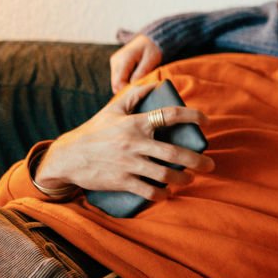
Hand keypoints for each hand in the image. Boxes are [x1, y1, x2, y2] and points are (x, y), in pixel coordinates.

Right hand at [36, 82, 213, 201]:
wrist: (67, 157)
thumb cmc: (93, 131)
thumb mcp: (112, 110)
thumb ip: (135, 95)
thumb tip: (156, 84)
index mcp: (135, 123)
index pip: (170, 115)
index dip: (192, 116)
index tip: (206, 120)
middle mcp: (135, 143)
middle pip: (174, 153)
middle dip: (197, 160)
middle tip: (210, 165)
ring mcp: (129, 164)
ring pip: (164, 174)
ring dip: (182, 179)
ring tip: (190, 178)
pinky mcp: (121, 181)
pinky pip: (148, 191)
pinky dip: (161, 194)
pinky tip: (168, 193)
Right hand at [110, 34, 162, 93]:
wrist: (151, 39)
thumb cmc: (153, 48)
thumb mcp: (151, 60)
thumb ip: (142, 72)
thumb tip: (133, 86)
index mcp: (123, 59)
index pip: (118, 82)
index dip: (127, 91)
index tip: (138, 95)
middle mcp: (116, 61)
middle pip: (115, 84)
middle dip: (126, 90)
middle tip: (139, 93)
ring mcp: (115, 63)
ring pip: (116, 82)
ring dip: (126, 86)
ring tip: (139, 86)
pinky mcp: (117, 64)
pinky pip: (119, 78)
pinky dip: (126, 81)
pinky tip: (136, 81)